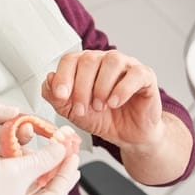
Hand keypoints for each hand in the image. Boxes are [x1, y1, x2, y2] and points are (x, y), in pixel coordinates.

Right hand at [0, 143, 79, 194]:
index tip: (73, 154)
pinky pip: (14, 190)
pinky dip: (23, 175)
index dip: (66, 172)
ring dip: (39, 171)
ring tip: (51, 154)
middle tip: (68, 154)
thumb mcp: (14, 169)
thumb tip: (63, 150)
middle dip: (55, 172)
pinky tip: (28, 160)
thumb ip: (43, 159)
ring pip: (29, 192)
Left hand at [42, 50, 163, 148]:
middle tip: (82, 109)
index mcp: (85, 65)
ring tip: (100, 106)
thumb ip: (56, 97)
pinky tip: (114, 103)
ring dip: (101, 87)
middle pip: (89, 59)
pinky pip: (135, 74)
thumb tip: (48, 78)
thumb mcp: (72, 111)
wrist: (127, 135)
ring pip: (111, 61)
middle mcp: (105, 60)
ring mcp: (126, 65)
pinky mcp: (145, 76)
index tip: (60, 95)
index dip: (63, 76)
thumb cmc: (101, 118)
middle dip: (81, 88)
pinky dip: (122, 89)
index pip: (70, 59)